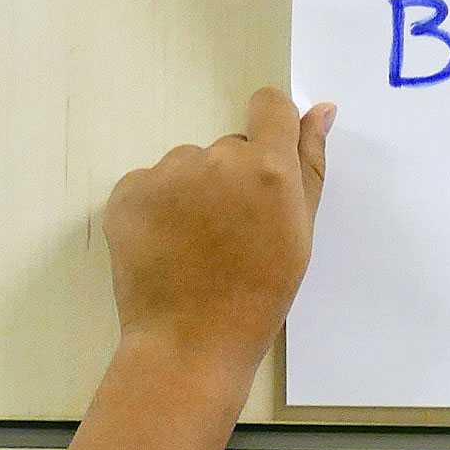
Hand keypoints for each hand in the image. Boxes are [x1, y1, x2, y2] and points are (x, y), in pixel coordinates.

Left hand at [102, 87, 334, 377]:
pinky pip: (149, 185)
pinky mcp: (127, 193)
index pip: (270, 107)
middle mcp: (217, 159)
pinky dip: (157, 210)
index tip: (265, 165)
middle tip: (232, 235)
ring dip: (193, 194)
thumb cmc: (258, 296)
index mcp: (267, 168)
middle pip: (229, 147)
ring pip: (187, 167)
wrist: (192, 342)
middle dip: (233, 179)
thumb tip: (321, 110)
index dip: (271, 129)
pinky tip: (167, 248)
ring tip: (196, 247)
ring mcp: (167, 174)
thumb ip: (310, 166)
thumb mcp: (299, 235)